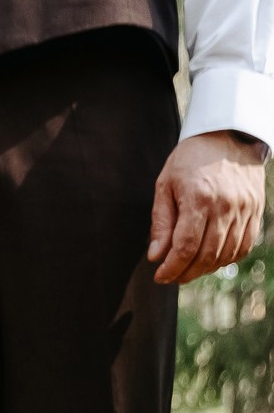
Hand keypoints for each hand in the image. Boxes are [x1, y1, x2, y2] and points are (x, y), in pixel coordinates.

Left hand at [149, 131, 266, 284]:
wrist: (228, 135)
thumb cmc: (190, 161)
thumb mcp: (165, 186)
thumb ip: (160, 223)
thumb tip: (156, 257)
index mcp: (200, 198)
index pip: (185, 247)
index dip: (171, 268)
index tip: (160, 276)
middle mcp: (226, 205)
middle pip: (206, 255)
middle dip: (185, 273)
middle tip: (172, 277)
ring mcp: (245, 208)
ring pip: (225, 254)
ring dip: (205, 269)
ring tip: (188, 270)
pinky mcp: (256, 209)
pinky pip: (244, 245)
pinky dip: (226, 258)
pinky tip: (211, 259)